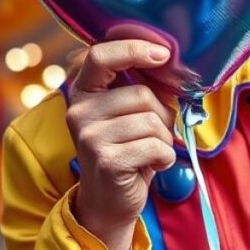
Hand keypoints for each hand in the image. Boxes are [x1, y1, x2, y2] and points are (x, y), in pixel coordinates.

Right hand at [67, 40, 177, 249]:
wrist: (109, 202)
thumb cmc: (127, 151)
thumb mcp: (129, 114)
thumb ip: (140, 88)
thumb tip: (170, 63)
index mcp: (84, 92)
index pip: (99, 55)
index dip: (133, 48)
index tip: (163, 54)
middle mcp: (79, 111)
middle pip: (141, 94)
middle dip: (162, 114)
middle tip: (155, 133)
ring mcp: (90, 136)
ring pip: (152, 121)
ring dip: (164, 138)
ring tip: (151, 151)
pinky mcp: (106, 160)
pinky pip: (155, 146)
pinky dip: (164, 157)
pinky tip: (152, 165)